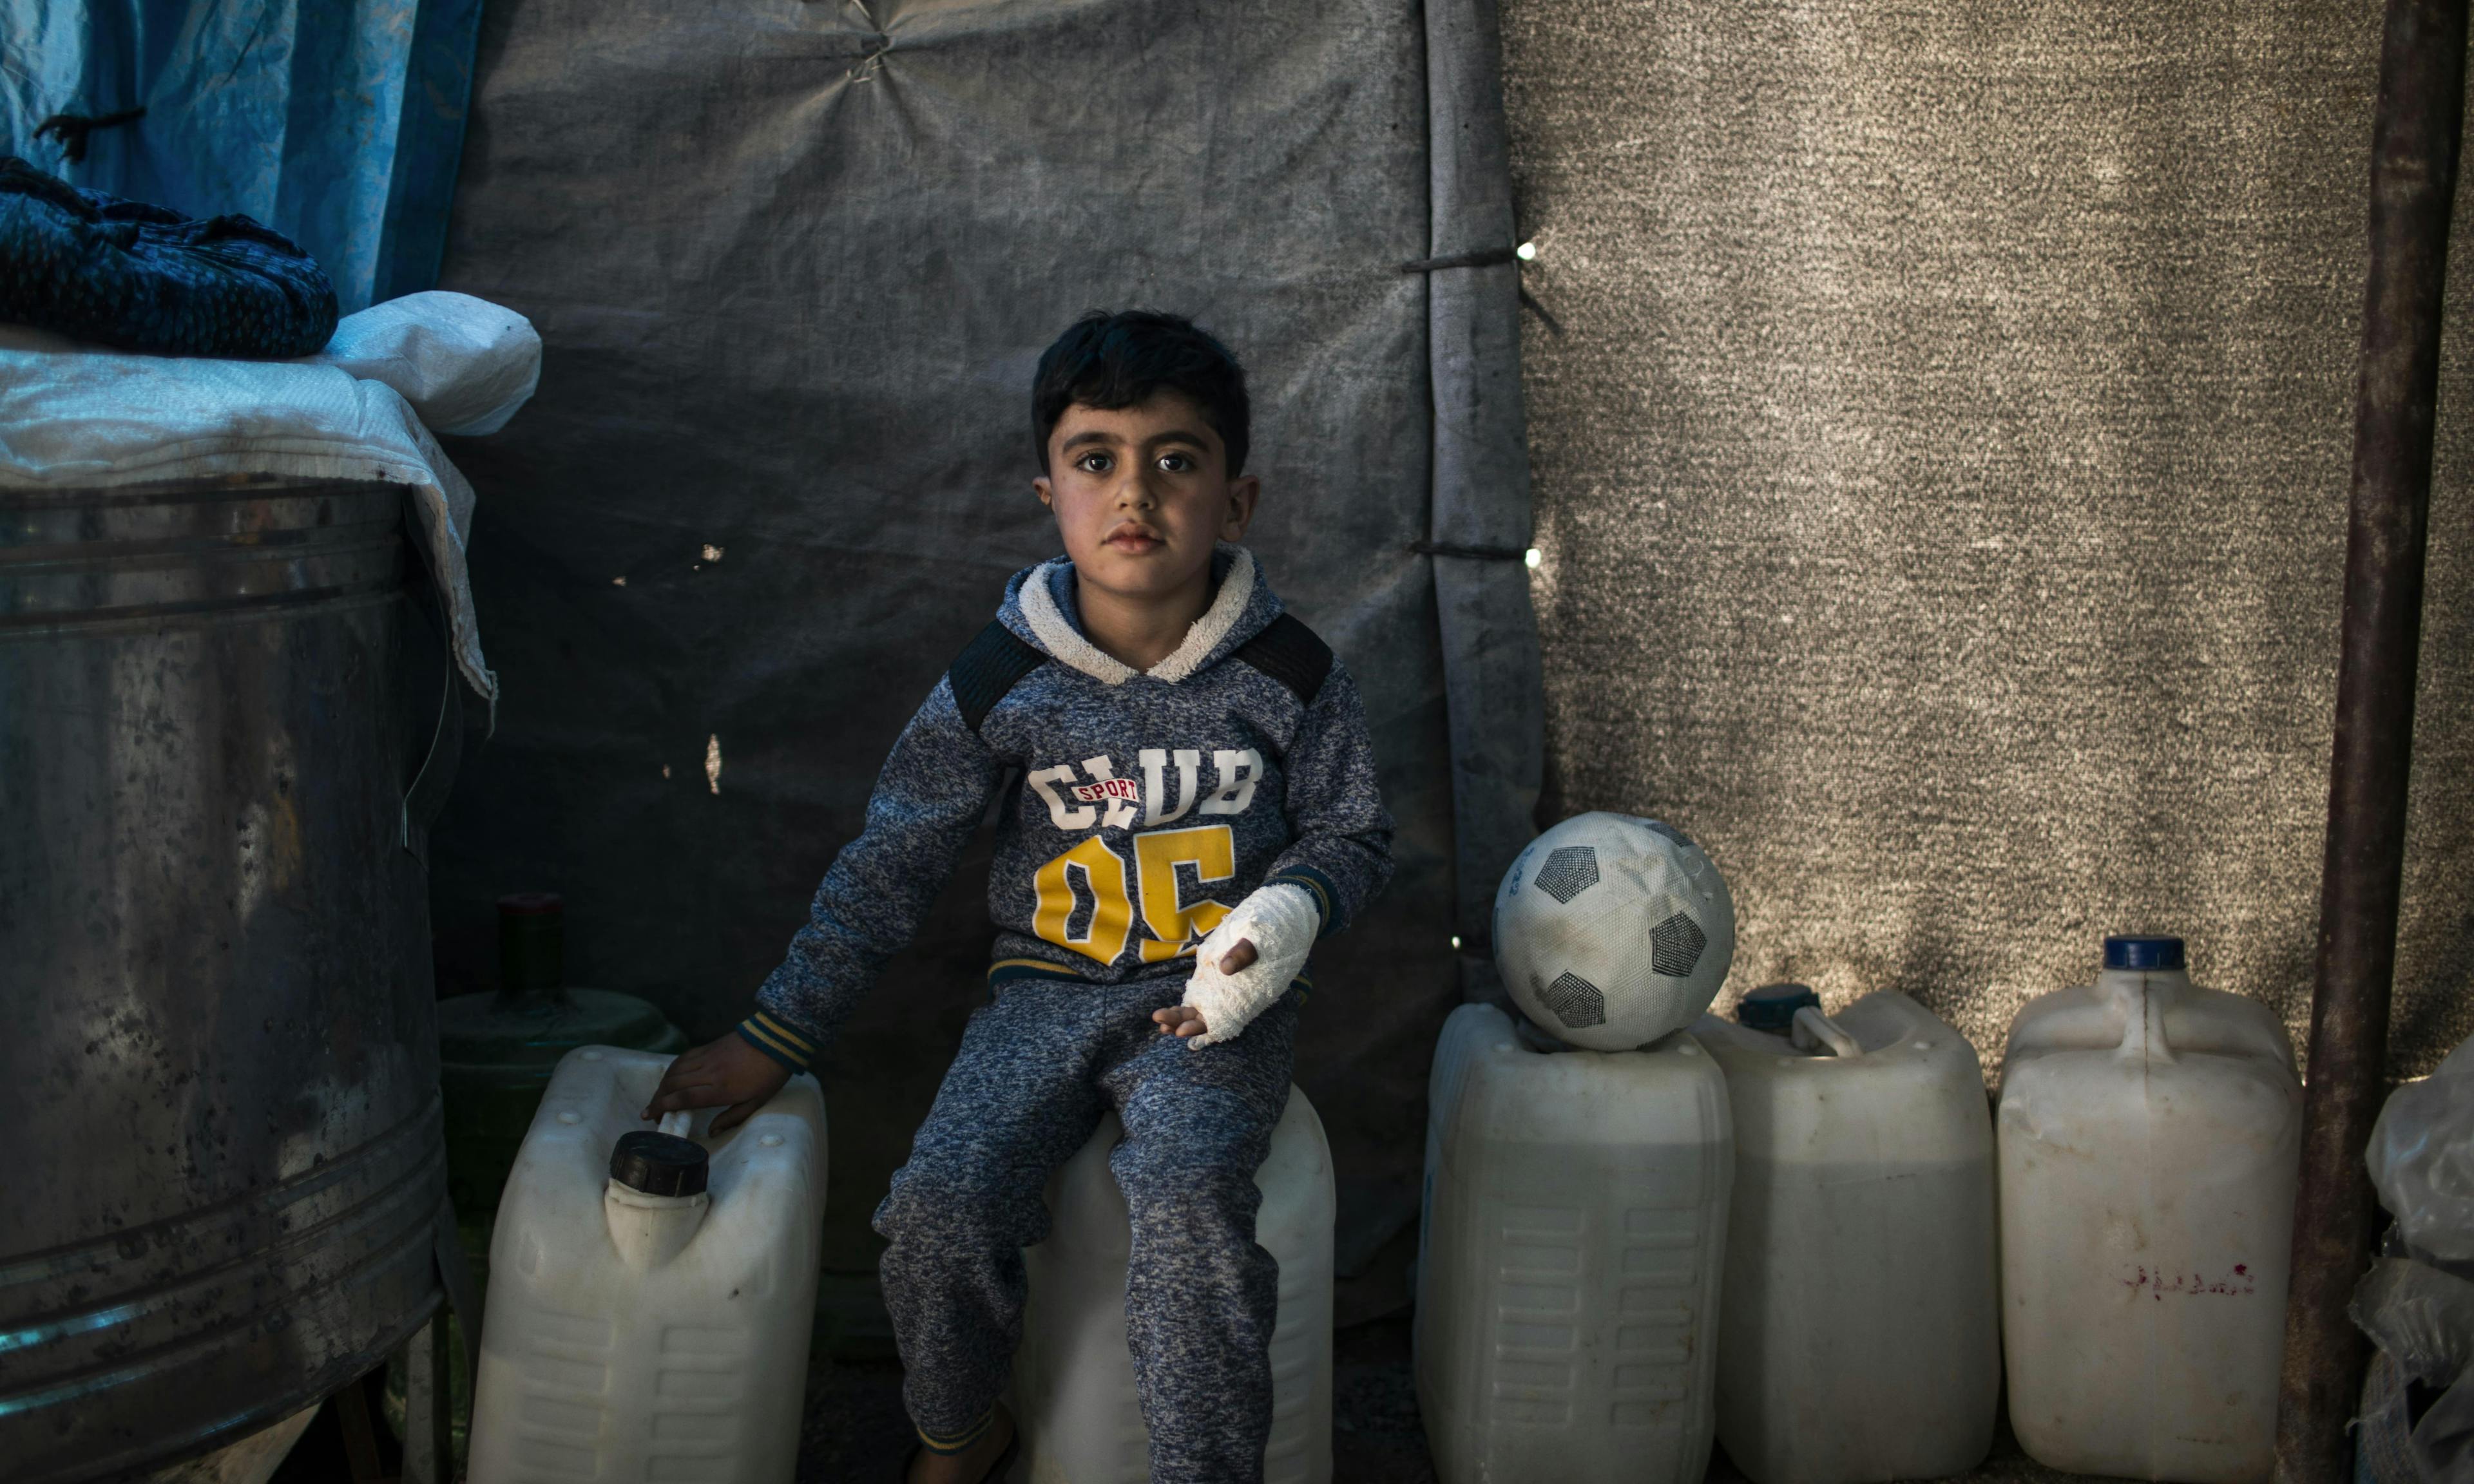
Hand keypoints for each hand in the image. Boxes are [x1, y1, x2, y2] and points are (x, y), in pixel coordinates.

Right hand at [642, 1033, 792, 1133]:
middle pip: (672, 1084)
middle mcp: (709, 1072)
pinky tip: (671, 1078)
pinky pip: (683, 1058)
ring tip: (658, 1098)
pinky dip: (672, 1069)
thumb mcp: (757, 1102)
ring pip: (674, 1070)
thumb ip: (732, 1118)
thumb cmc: (769, 1074)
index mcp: (721, 1089)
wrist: (776, 1040)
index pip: (683, 1098)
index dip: (662, 1107)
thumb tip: (711, 1132)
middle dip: (657, 1099)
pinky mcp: (708, 1047)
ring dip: (662, 1085)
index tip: (650, 1116)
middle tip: (651, 1111)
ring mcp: (707, 1057)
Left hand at [1154, 938, 1258, 1037]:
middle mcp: (1230, 1000)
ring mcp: (1219, 992)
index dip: (1199, 1027)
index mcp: (1245, 997)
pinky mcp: (1211, 981)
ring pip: (1197, 1012)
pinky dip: (1182, 1009)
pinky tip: (1166, 1012)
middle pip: (1203, 1020)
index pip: (1219, 1021)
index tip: (1181, 1030)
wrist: (1272, 926)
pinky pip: (1196, 1001)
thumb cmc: (1268, 934)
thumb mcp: (1258, 939)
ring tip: (1158, 1018)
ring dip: (1177, 1017)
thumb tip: (1225, 968)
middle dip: (1180, 1022)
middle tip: (1159, 1018)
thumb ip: (1243, 953)